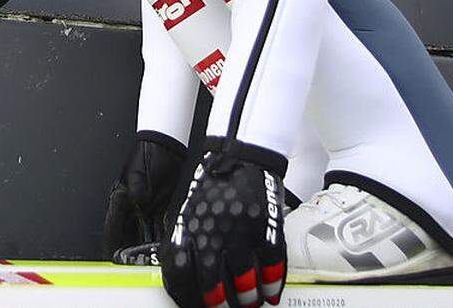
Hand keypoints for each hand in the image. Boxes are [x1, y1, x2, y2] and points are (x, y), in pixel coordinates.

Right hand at [103, 133, 186, 259]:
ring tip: (153, 259)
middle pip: (129, 235)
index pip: (113, 227)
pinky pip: (160, 227)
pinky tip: (166, 247)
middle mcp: (132, 208)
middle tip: (137, 262)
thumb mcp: (138, 176)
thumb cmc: (147, 156)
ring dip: (149, 246)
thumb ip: (136, 193)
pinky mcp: (161, 207)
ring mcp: (147, 209)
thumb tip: (138, 205)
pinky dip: (162, 238)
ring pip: (145, 234)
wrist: (166, 147)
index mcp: (120, 200)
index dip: (113, 243)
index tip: (115, 256)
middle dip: (132, 250)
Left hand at [160, 149, 286, 307]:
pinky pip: (272, 264)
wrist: (242, 159)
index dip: (186, 292)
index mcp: (190, 227)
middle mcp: (214, 232)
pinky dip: (273, 283)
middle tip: (223, 307)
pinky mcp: (267, 228)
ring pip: (244, 278)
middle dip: (219, 301)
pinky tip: (271, 292)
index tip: (194, 302)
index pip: (181, 269)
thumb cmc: (214, 187)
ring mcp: (242, 231)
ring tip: (249, 303)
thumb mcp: (190, 210)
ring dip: (248, 297)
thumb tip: (179, 272)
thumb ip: (185, 238)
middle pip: (212, 280)